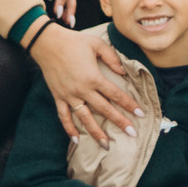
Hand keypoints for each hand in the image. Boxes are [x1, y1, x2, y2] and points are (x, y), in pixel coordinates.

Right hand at [32, 25, 136, 140]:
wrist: (47, 43)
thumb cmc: (74, 41)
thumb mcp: (97, 44)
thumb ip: (112, 58)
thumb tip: (124, 73)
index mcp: (93, 77)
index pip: (116, 94)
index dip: (129, 105)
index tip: (140, 114)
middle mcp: (82, 90)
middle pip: (104, 110)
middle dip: (119, 122)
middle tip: (132, 134)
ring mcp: (69, 95)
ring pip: (84, 118)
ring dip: (96, 133)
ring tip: (106, 145)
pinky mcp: (58, 97)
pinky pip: (64, 116)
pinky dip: (69, 129)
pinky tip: (76, 140)